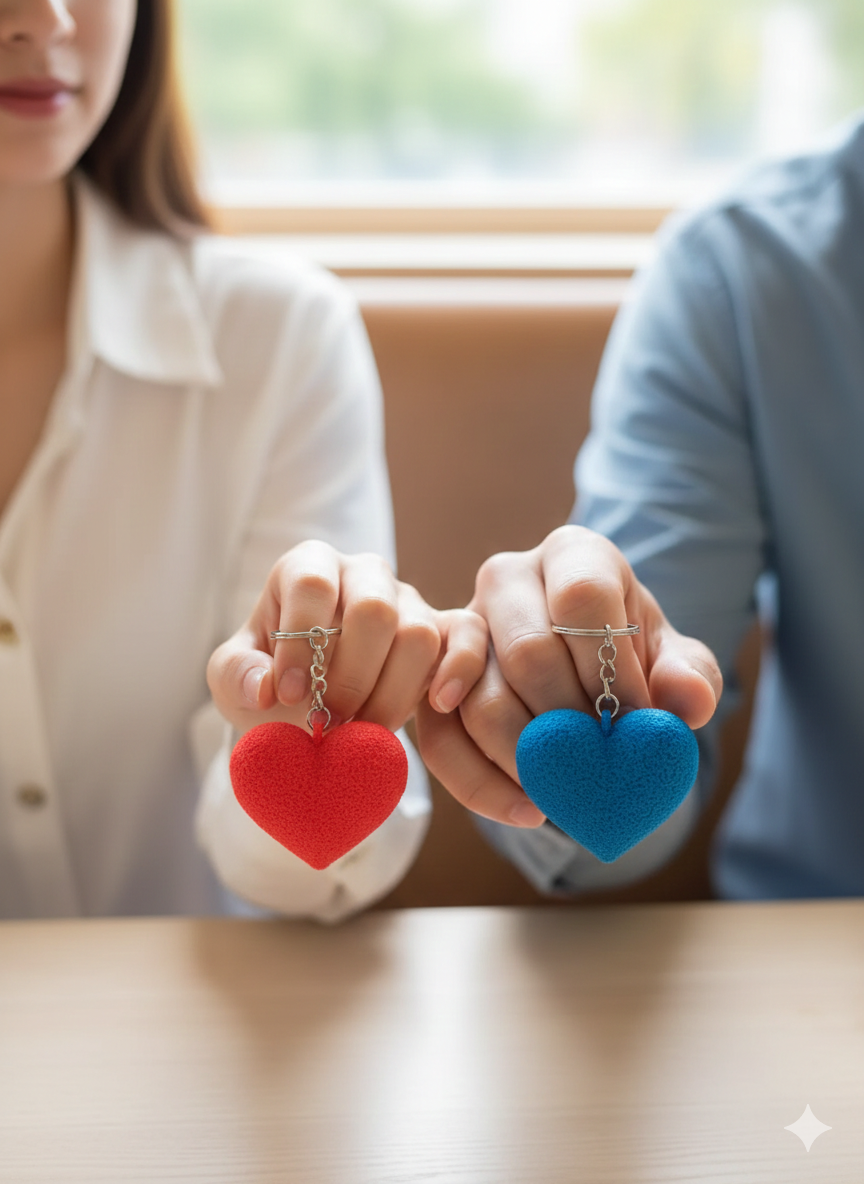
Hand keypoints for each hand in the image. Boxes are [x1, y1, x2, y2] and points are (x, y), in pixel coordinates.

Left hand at [207, 540, 486, 737]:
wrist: (310, 709)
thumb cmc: (272, 681)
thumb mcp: (232, 680)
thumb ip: (237, 676)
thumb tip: (266, 688)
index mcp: (309, 567)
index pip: (312, 584)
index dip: (301, 642)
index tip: (289, 696)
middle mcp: (364, 573)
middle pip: (374, 608)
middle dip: (350, 675)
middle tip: (330, 720)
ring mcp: (410, 600)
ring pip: (418, 633)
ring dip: (391, 693)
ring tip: (362, 729)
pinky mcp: (447, 630)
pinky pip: (470, 635)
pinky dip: (460, 669)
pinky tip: (436, 705)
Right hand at [416, 525, 721, 828]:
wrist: (583, 673)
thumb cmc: (627, 658)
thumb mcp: (671, 659)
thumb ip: (690, 674)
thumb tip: (687, 701)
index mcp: (572, 554)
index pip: (582, 597)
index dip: (611, 668)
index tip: (634, 720)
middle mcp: (507, 577)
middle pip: (528, 652)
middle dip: (570, 722)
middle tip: (600, 762)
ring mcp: (462, 624)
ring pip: (480, 700)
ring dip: (529, 760)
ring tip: (569, 792)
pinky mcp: (433, 680)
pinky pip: (440, 738)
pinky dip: (480, 782)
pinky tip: (526, 808)